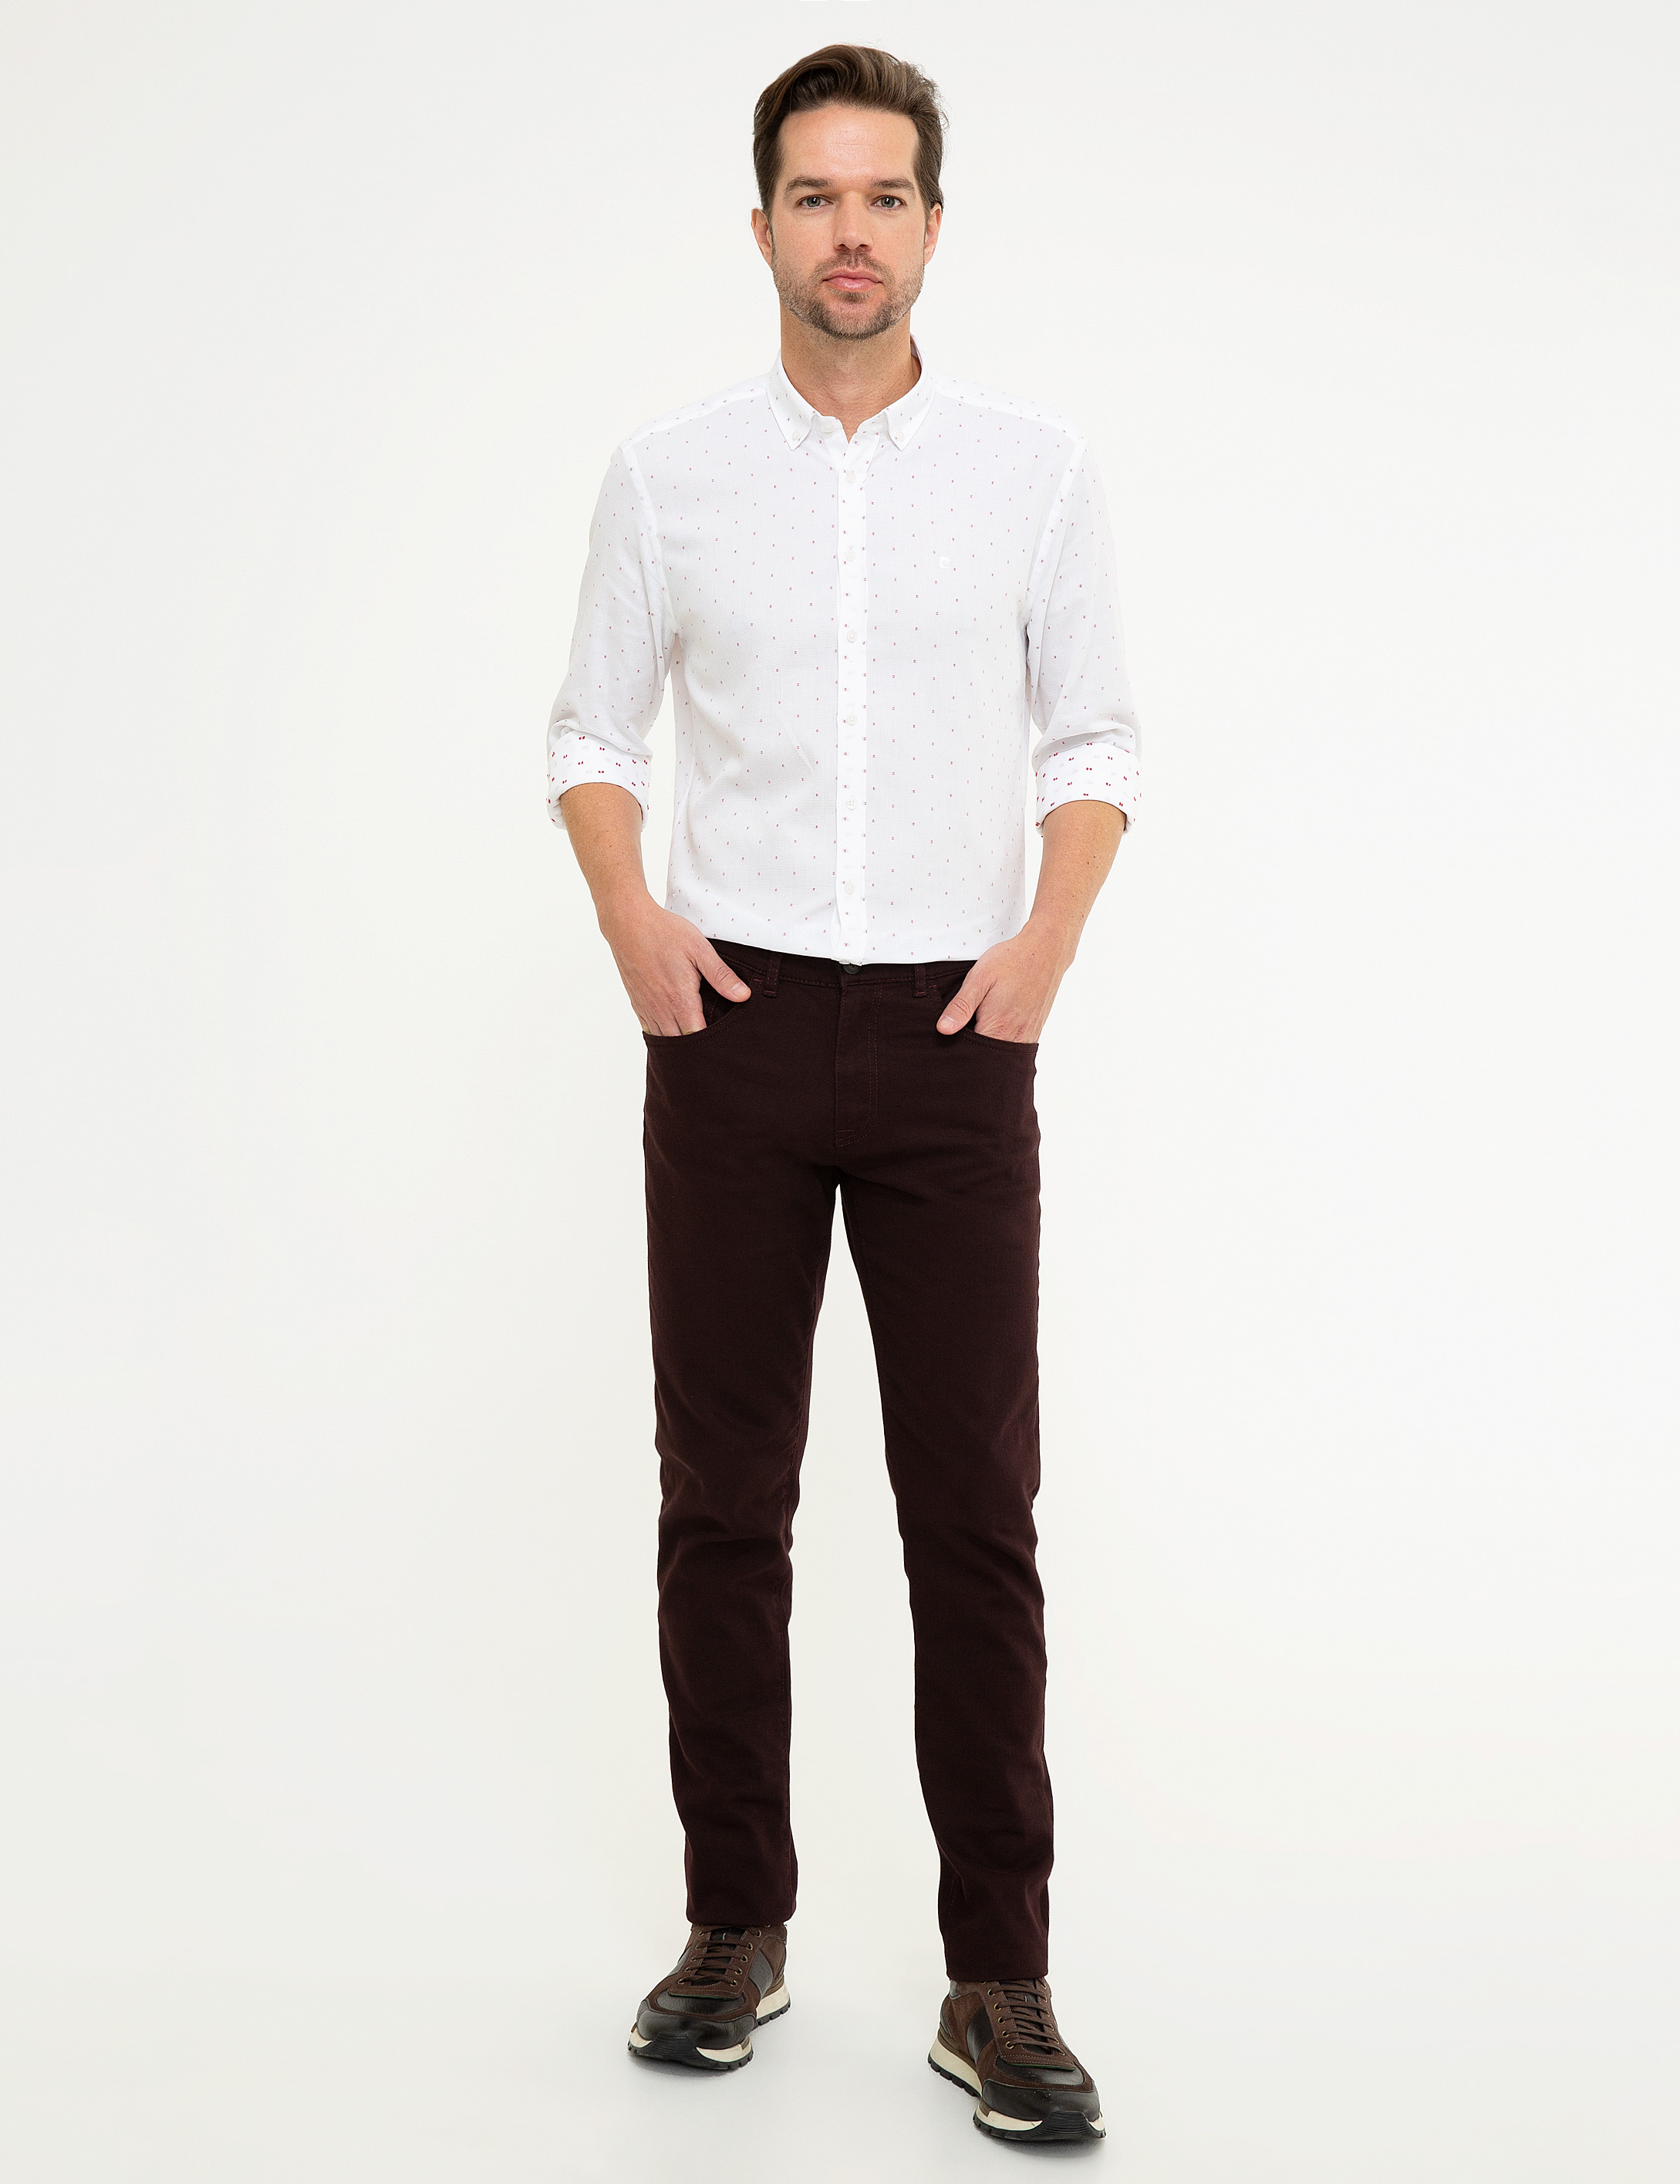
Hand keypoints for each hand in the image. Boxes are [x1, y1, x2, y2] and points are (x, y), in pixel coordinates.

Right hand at [600, 897, 751, 1034]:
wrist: (628, 924)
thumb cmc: (665, 933)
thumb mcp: (699, 950)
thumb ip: (721, 976)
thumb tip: (744, 996)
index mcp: (680, 999)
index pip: (698, 1036)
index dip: (711, 1043)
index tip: (723, 1041)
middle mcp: (661, 1009)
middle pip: (681, 1044)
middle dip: (696, 1047)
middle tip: (713, 1044)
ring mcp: (647, 1007)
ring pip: (664, 1039)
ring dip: (679, 1043)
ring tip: (696, 1043)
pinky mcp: (637, 1003)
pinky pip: (650, 1029)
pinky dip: (663, 1034)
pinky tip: (674, 1030)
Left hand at [935, 921, 1076, 1042]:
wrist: (1045, 951)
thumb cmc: (1010, 961)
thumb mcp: (979, 979)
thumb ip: (961, 1006)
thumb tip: (943, 1030)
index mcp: (997, 1027)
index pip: (971, 1053)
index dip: (957, 1048)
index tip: (950, 1037)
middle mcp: (1015, 1037)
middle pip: (988, 1059)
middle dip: (974, 1052)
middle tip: (965, 1029)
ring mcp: (1027, 1035)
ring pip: (1002, 1054)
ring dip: (989, 1047)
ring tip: (980, 1027)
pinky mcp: (1035, 1030)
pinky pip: (1016, 1048)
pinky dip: (1003, 1043)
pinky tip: (996, 1027)